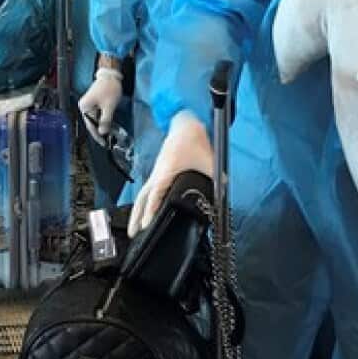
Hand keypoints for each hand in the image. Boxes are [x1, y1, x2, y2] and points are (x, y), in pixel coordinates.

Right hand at [78, 67, 122, 142]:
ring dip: (102, 126)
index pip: (90, 125)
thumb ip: (105, 121)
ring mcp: (89, 105)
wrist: (110, 74)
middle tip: (107, 141)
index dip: (97, 135)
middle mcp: (84, 107)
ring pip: (95, 119)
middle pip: (92, 123)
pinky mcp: (94, 102)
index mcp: (85, 108)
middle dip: (99, 132)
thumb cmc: (109, 88)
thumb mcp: (109, 106)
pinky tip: (108, 125)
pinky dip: (103, 120)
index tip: (103, 143)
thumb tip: (102, 132)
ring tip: (108, 135)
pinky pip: (98, 114)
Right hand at [129, 112, 213, 236]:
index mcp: (167, 172)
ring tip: (134, 229)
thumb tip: (224, 192)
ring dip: (137, 212)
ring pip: (142, 196)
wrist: (185, 125)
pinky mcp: (158, 173)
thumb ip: (217, 178)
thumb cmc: (193, 140)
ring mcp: (156, 174)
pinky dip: (143, 203)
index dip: (151, 211)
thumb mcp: (209, 161)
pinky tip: (143, 213)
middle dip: (136, 217)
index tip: (147, 225)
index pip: (155, 195)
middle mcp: (158, 174)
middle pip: (142, 199)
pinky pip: (147, 191)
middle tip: (133, 234)